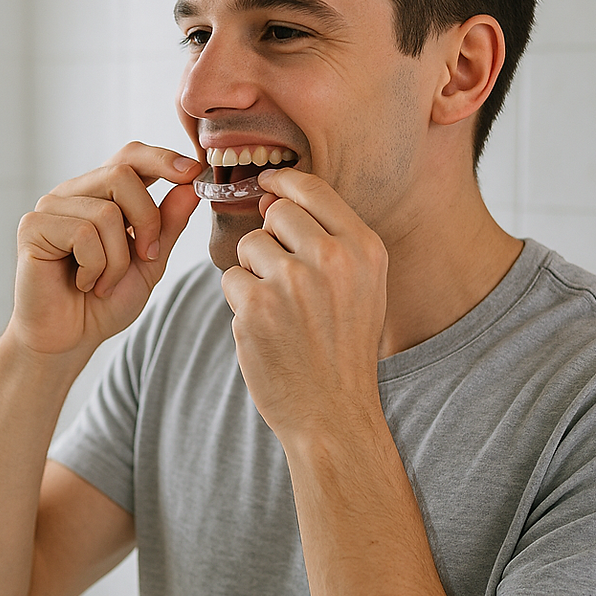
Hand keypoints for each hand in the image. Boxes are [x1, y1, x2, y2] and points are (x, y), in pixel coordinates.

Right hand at [7, 142, 201, 358]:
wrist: (71, 339)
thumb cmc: (104, 302)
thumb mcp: (150, 261)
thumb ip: (168, 225)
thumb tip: (190, 186)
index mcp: (102, 194)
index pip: (130, 156)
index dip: (162, 158)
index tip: (193, 171)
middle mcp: (74, 192)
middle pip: (122, 174)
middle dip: (148, 220)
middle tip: (146, 256)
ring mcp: (50, 207)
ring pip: (106, 212)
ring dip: (118, 258)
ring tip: (105, 282)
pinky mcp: (33, 227)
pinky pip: (82, 234)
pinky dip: (95, 267)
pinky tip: (85, 284)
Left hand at [220, 167, 388, 441]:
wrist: (333, 412)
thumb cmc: (343, 346)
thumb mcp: (361, 286)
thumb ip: (327, 238)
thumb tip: (271, 196)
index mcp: (364, 248)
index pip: (312, 189)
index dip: (283, 182)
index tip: (267, 184)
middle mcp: (331, 259)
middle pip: (276, 213)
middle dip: (270, 237)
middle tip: (284, 278)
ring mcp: (292, 282)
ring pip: (249, 245)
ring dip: (254, 271)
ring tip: (279, 309)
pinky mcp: (256, 308)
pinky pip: (231, 279)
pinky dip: (240, 301)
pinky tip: (265, 328)